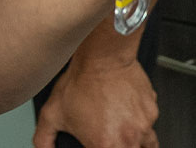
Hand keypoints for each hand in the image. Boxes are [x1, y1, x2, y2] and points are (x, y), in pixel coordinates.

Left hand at [32, 57, 158, 147]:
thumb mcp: (51, 112)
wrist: (103, 55)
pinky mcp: (152, 110)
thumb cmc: (82, 80)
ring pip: (147, 145)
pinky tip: (128, 112)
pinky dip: (140, 121)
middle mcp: (127, 139)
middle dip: (119, 146)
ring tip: (123, 132)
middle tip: (110, 138)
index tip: (96, 144)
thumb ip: (43, 138)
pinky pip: (150, 123)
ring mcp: (143, 125)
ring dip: (136, 143)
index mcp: (105, 145)